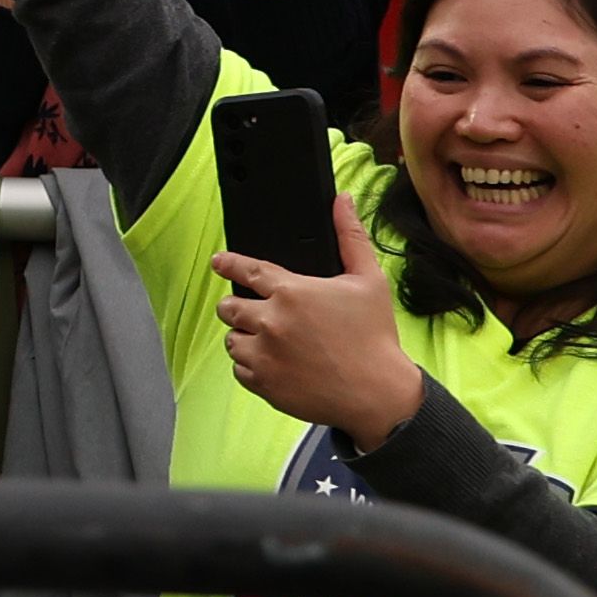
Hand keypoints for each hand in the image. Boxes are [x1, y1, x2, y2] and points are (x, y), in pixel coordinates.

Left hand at [212, 228, 425, 444]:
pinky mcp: (264, 384)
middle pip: (229, 307)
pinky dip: (252, 366)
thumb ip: (350, 237)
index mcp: (291, 292)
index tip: (218, 262)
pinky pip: (240, 370)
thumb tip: (341, 201)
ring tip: (270, 341)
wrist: (378, 395)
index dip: (228, 264)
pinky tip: (275, 364)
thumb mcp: (368, 280)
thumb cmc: (375, 338)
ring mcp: (264, 355)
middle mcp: (271, 321)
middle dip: (238, 306)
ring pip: (232, 340)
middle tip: (256, 313)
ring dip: (245, 337)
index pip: (246, 269)